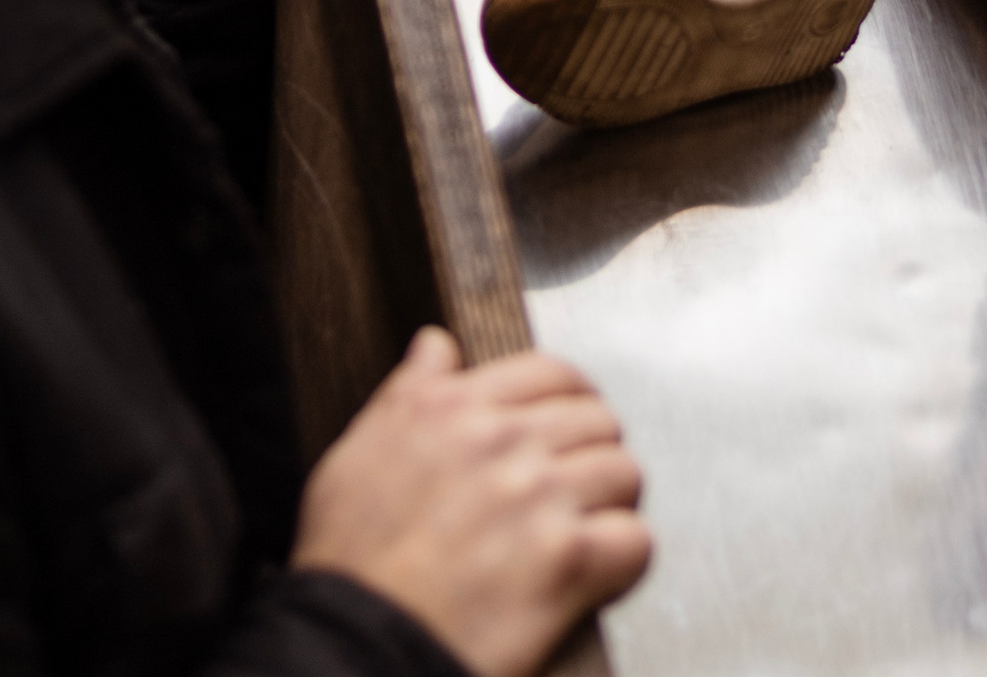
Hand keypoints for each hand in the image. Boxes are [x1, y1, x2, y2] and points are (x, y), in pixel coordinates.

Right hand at [294, 328, 649, 676]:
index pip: (550, 372)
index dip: (569, 398)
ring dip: (612, 503)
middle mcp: (503, 440)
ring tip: (590, 528)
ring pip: (623, 473)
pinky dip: (624, 558)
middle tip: (580, 483)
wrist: (358, 640)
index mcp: (454, 407)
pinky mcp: (567, 560)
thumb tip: (435, 346)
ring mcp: (539, 496)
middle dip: (593, 451)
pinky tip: (598, 570)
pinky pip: (634, 540)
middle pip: (597, 420)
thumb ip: (408, 389)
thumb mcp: (359, 449)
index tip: (568, 422)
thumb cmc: (351, 558)